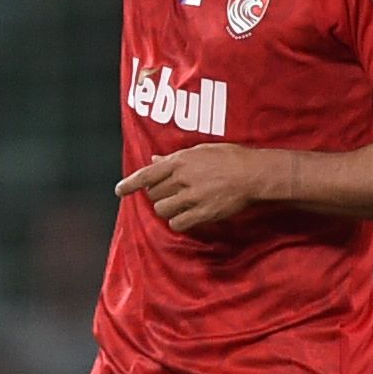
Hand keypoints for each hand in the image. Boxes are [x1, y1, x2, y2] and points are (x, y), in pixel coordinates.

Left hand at [116, 142, 291, 233]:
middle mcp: (182, 179)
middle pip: (154, 194)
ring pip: (162, 209)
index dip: (130, 183)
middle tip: (170, 193)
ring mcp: (191, 197)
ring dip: (167, 209)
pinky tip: (187, 216)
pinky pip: (178, 223)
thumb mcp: (200, 150)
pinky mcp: (202, 213)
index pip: (146, 174)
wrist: (253, 174)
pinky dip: (178, 221)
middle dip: (157, 195)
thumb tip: (155, 159)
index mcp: (179, 161)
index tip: (119, 191)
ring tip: (179, 204)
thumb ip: (175, 158)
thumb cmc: (230, 158)